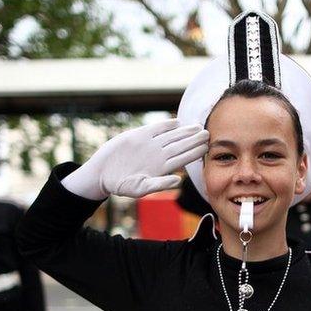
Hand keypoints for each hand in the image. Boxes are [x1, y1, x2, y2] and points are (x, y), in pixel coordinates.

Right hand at [62, 119, 209, 199]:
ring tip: (197, 127)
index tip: (207, 146)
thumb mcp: (140, 188)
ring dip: (184, 131)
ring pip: (170, 136)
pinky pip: (155, 129)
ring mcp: (149, 145)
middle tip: (207, 133)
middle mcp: (158, 155)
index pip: (183, 157)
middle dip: (194, 139)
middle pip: (180, 145)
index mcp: (161, 167)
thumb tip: (179, 180)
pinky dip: (165, 125)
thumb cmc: (122, 185)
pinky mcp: (138, 136)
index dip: (195, 152)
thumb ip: (159, 184)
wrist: (103, 173)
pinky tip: (177, 122)